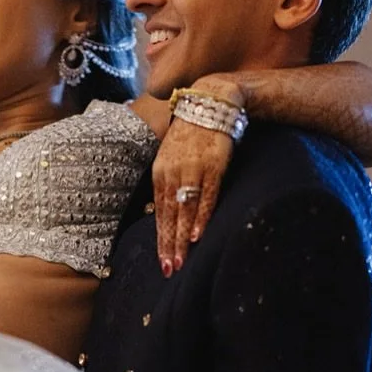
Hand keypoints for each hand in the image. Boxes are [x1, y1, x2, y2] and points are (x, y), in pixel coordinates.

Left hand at [152, 118, 233, 276]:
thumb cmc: (191, 134)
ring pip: (184, 211)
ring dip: (181, 238)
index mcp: (160, 173)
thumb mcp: (172, 158)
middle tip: (168, 270)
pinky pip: (206, 196)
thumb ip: (169, 184)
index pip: (159, 213)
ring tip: (180, 261)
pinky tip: (197, 235)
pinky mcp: (213, 166)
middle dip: (168, 245)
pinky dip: (200, 216)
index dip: (161, 239)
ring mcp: (192, 170)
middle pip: (169, 217)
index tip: (161, 262)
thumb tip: (167, 211)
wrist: (210, 101)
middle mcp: (172, 174)